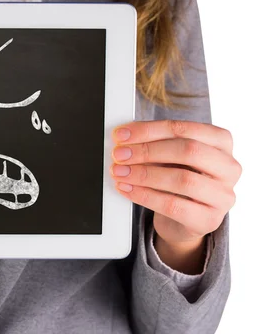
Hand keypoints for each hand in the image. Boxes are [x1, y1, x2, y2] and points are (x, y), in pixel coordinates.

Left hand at [110, 120, 240, 270]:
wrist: (182, 220)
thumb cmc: (177, 179)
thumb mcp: (169, 157)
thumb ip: (153, 144)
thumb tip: (124, 138)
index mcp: (221, 142)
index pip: (184, 128)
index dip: (149, 130)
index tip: (122, 134)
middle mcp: (229, 167)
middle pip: (188, 151)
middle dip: (147, 151)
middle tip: (120, 154)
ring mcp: (223, 195)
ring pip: (183, 179)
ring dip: (144, 174)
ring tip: (120, 172)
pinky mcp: (209, 220)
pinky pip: (173, 206)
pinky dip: (144, 196)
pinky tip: (126, 189)